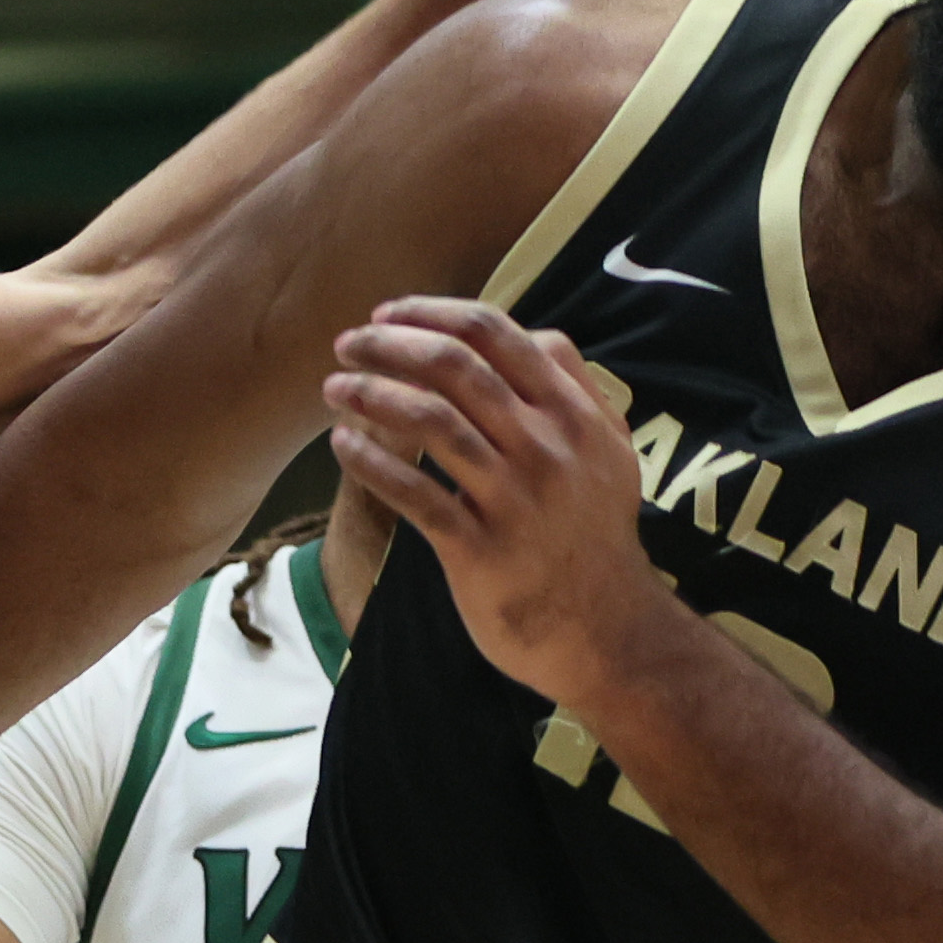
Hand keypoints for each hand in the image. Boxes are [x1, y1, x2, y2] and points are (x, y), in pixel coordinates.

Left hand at [322, 298, 668, 700]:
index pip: (496, 334)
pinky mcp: (480, 548)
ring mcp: (514, 498)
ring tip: (333, 387)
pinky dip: (370, 463)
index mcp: (573, 413)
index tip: (386, 315)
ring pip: (430, 421)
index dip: (431, 313)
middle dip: (389, 345)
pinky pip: (413, 493)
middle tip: (346, 343)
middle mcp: (547, 446)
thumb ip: (575, 387)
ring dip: (371, 395)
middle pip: (455, 366)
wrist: (606, 629)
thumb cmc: (593, 533)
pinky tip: (342, 445)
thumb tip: (534, 333)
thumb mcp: (608, 451)